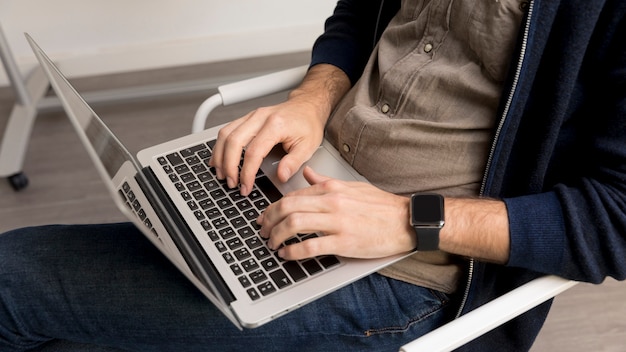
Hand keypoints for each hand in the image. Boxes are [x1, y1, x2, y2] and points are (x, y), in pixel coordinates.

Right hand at [208, 64, 350, 195]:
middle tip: (231, 183)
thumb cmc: (308, 124)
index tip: (246, 186)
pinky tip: (219, 159)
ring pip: (225, 134)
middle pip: (234, 141)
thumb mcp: (308, 146)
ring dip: (220, 156)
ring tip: (222, 174)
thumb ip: (293, 163)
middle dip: (229, 166)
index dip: (247, 173)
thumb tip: (281, 177)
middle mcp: (260, 117)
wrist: (307, 106)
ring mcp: (252, 116)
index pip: (254, 152)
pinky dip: (220, 146)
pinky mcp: (247, 118)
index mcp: (276, 125)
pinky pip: (227, 130)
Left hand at [257, 167, 416, 259]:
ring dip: (277, 235)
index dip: (273, 206)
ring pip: (295, 224)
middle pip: (288, 207)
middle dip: (269, 220)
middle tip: (262, 230)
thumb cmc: (382, 206)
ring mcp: (338, 222)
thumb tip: (308, 174)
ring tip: (271, 243)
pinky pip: (311, 246)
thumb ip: (326, 182)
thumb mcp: (352, 186)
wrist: (407, 220)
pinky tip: (287, 254)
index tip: (265, 216)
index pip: (294, 195)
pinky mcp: (345, 242)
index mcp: (332, 189)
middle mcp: (332, 202)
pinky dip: (293, 251)